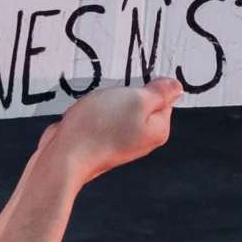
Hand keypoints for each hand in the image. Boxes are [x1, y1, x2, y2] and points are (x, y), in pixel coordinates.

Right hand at [38, 79, 180, 187]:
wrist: (65, 154)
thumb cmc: (99, 129)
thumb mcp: (136, 99)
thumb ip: (159, 92)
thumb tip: (176, 87)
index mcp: (158, 129)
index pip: (162, 97)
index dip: (144, 88)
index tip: (130, 91)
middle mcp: (143, 138)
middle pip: (139, 102)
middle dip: (122, 94)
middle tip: (111, 100)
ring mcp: (123, 141)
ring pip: (117, 107)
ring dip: (104, 102)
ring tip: (96, 109)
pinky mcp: (103, 141)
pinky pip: (101, 117)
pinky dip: (93, 113)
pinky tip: (86, 118)